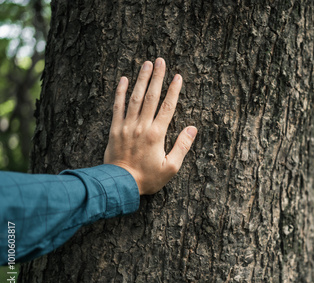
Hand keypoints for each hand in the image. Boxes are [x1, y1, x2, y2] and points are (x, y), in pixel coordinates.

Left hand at [104, 58, 196, 194]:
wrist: (119, 184)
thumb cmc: (147, 178)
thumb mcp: (171, 167)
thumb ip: (182, 147)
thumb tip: (193, 129)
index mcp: (157, 134)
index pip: (168, 107)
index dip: (174, 90)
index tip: (178, 76)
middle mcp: (142, 126)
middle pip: (151, 97)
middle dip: (157, 77)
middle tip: (160, 61)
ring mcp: (127, 126)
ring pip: (135, 98)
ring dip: (141, 79)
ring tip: (146, 64)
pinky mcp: (115, 129)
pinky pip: (118, 106)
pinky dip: (120, 92)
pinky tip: (124, 79)